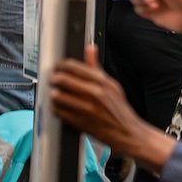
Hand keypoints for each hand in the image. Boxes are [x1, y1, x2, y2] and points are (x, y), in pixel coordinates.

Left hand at [49, 45, 173, 174]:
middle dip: (54, 79)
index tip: (59, 68)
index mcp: (102, 82)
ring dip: (54, 94)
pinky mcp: (80, 122)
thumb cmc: (119, 110)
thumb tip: (90, 49)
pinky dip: (56, 108)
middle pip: (62, 79)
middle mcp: (94, 93)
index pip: (73, 67)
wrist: (127, 132)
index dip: (61, 66)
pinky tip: (61, 107)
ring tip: (57, 94)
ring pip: (57, 96)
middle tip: (54, 80)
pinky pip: (58, 111)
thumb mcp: (112, 85)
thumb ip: (96, 67)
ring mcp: (86, 109)